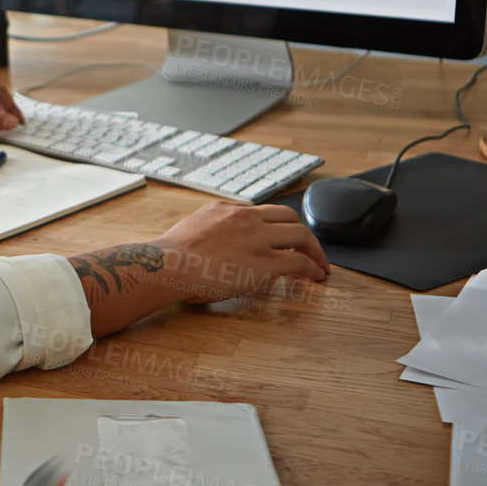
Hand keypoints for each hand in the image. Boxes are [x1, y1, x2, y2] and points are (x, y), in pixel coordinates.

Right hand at [154, 201, 329, 305]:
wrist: (167, 265)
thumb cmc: (170, 257)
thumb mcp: (191, 230)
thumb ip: (210, 232)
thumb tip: (214, 248)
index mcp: (226, 209)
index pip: (262, 212)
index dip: (276, 226)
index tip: (281, 239)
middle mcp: (246, 218)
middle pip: (289, 217)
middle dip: (302, 233)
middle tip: (308, 248)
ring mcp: (258, 239)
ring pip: (301, 235)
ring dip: (314, 250)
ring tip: (319, 264)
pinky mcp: (265, 262)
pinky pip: (299, 263)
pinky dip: (312, 268)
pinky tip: (315, 276)